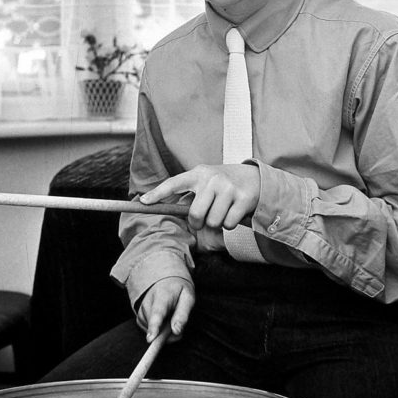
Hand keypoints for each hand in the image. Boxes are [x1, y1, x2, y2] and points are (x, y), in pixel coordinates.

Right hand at [137, 276, 194, 342]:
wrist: (166, 281)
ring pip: (155, 333)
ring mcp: (142, 311)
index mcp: (162, 296)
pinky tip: (164, 319)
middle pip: (157, 328)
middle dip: (170, 331)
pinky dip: (159, 330)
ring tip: (170, 315)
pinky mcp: (140, 319)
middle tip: (178, 318)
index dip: (154, 327)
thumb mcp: (188, 298)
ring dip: (165, 330)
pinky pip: (151, 333)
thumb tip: (176, 331)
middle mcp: (148, 303)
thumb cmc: (179, 290)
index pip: (157, 313)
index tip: (150, 339)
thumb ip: (183, 315)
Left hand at [141, 163, 259, 231]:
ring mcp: (228, 188)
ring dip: (216, 223)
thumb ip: (190, 193)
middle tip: (204, 219)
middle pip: (196, 214)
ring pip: (213, 222)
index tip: (143, 202)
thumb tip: (170, 210)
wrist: (254, 177)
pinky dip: (230, 225)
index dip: (158, 193)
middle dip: (198, 222)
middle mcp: (212, 178)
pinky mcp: (243, 198)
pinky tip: (234, 212)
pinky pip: (228, 224)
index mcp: (198, 173)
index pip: (174, 183)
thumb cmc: (222, 184)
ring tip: (222, 211)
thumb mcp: (205, 181)